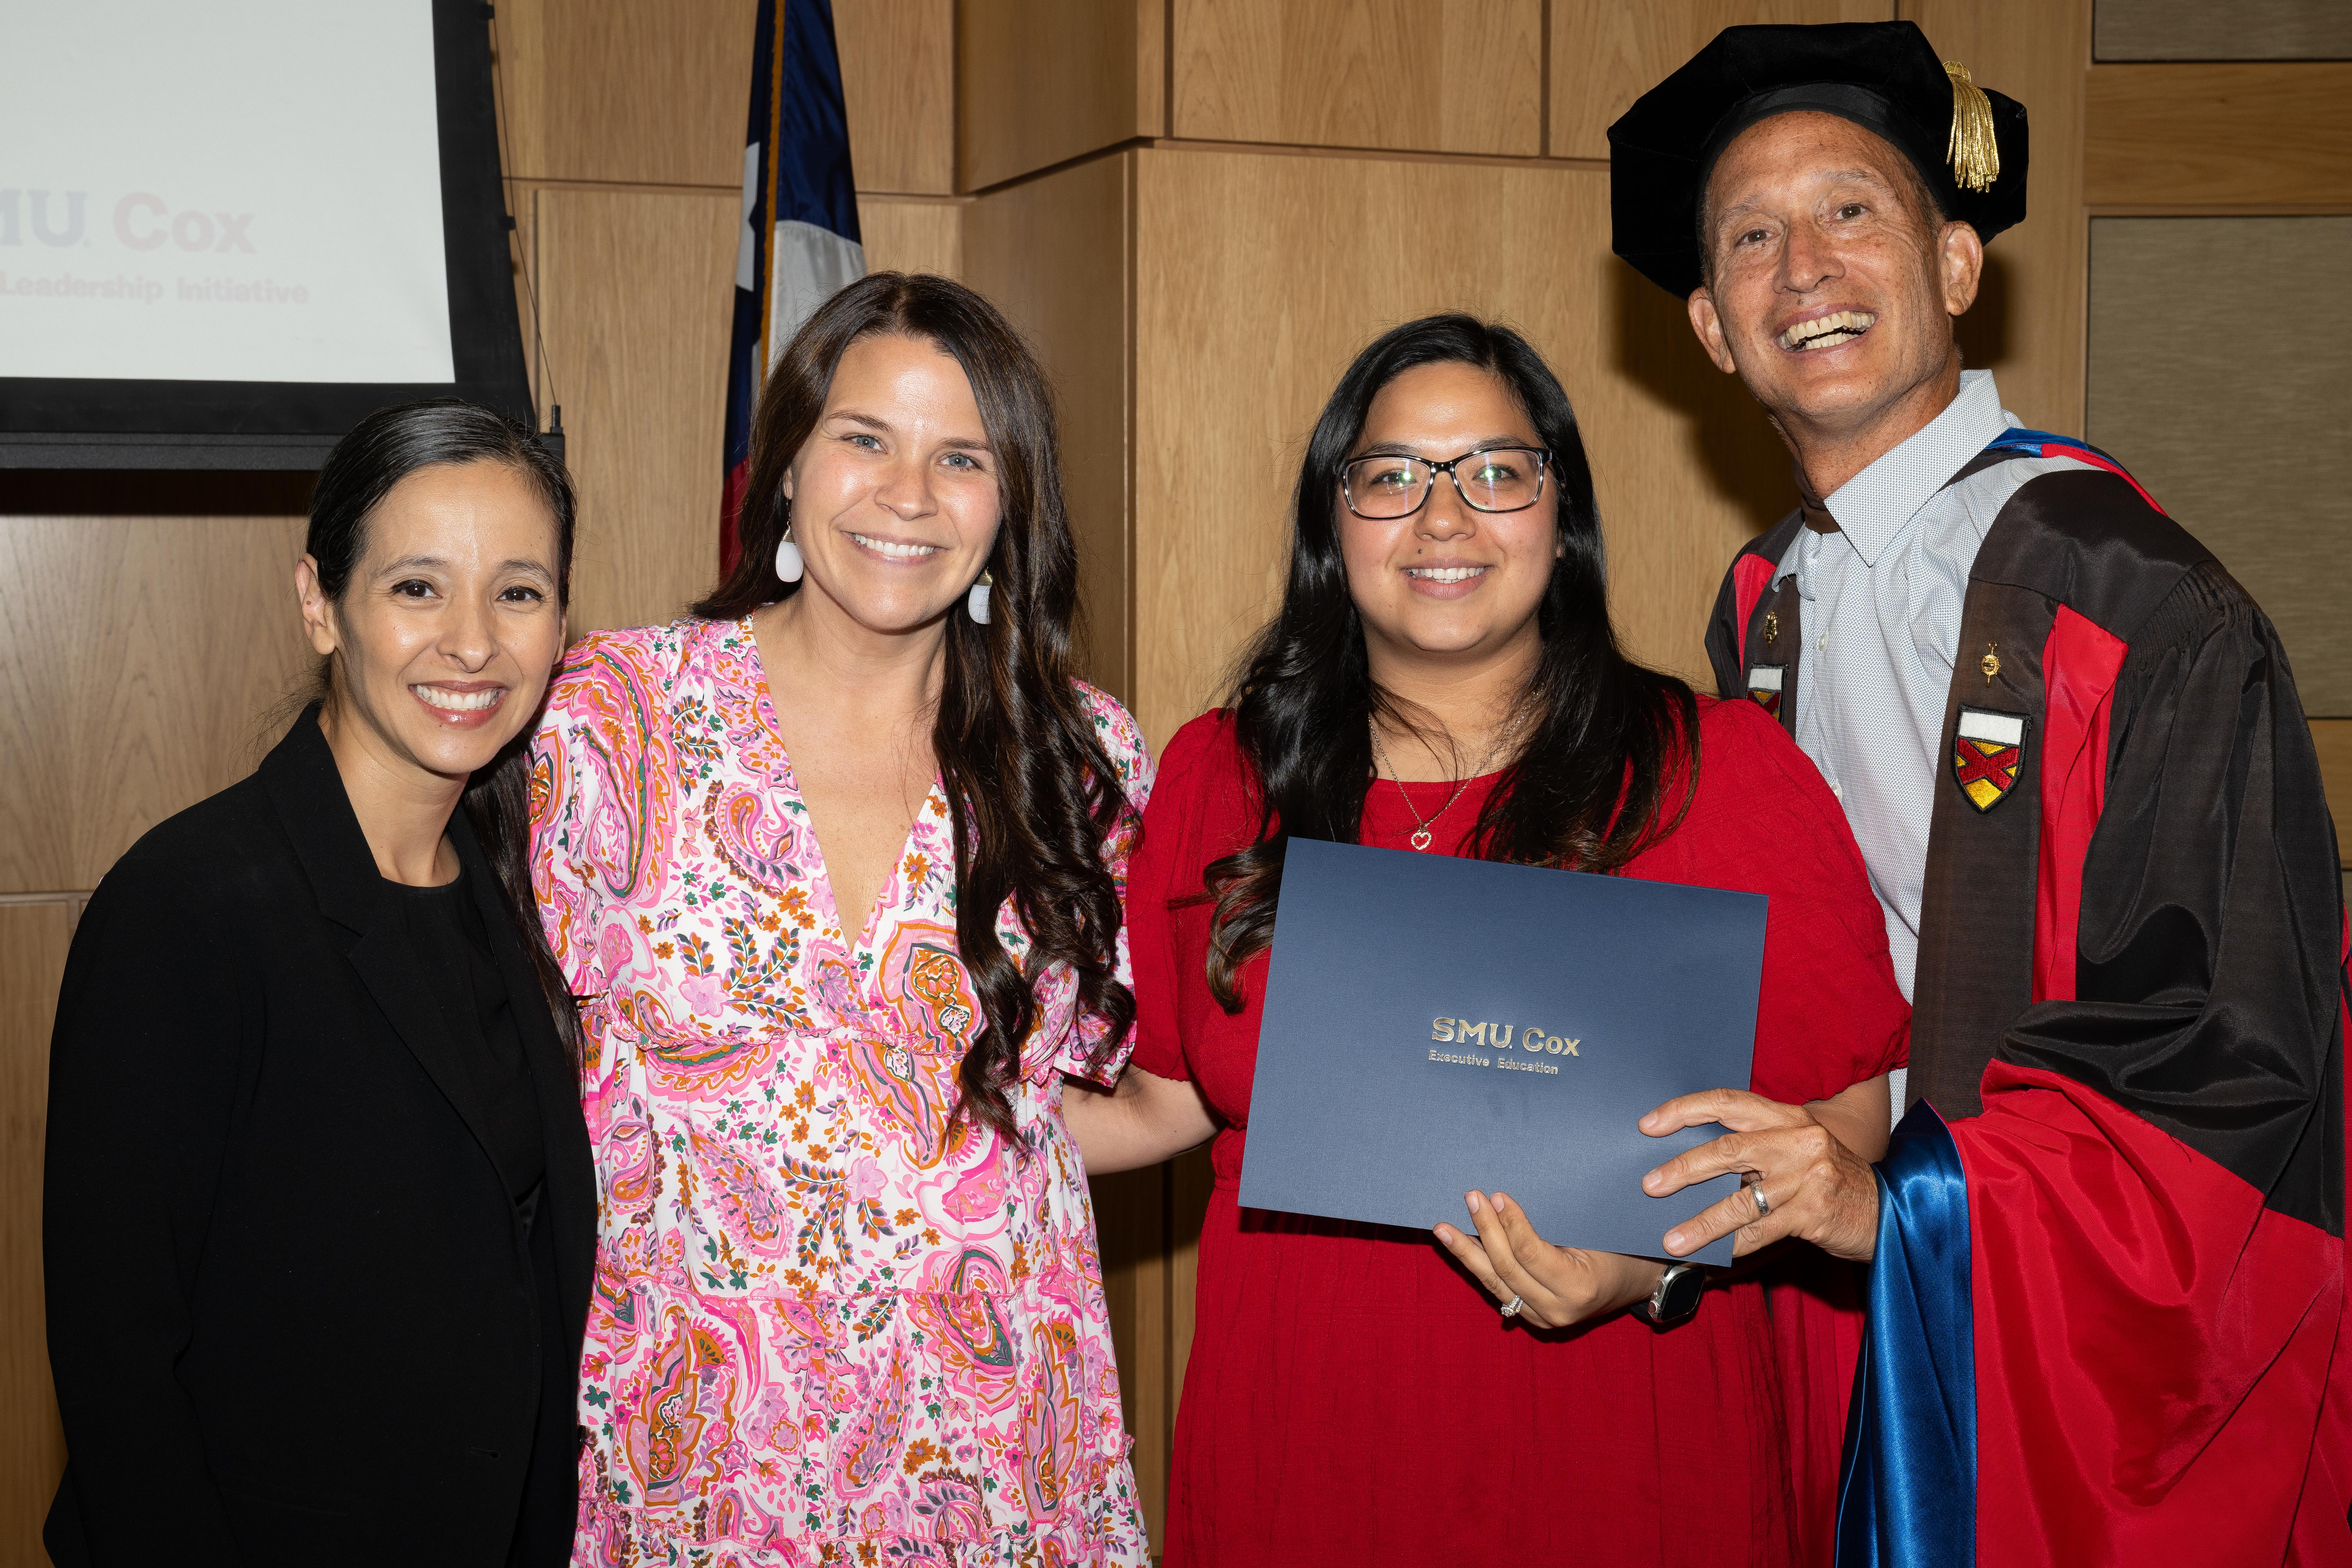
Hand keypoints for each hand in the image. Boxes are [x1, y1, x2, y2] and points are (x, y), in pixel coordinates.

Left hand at [1433, 1191, 1665, 1328]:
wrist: (1638, 1283)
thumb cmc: (1624, 1247)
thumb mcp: (1600, 1232)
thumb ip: (1561, 1223)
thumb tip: (1510, 1197)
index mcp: (1579, 1288)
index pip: (1531, 1254)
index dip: (1510, 1224)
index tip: (1495, 1195)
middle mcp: (1557, 1311)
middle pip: (1507, 1269)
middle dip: (1483, 1232)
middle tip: (1469, 1197)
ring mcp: (1542, 1319)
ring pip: (1496, 1284)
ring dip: (1467, 1253)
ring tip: (1442, 1229)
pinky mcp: (1532, 1318)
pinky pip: (1500, 1289)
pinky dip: (1479, 1266)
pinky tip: (1460, 1247)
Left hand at [1640, 1089, 1878, 1261]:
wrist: (1889, 1212)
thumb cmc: (1829, 1179)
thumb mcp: (1796, 1149)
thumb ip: (1754, 1146)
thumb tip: (1688, 1158)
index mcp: (1789, 1116)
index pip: (1727, 1102)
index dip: (1684, 1110)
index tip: (1648, 1125)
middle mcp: (1798, 1141)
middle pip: (1727, 1149)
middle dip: (1683, 1168)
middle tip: (1650, 1185)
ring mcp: (1807, 1178)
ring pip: (1739, 1201)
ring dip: (1700, 1222)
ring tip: (1670, 1238)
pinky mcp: (1813, 1214)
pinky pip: (1760, 1232)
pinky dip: (1733, 1246)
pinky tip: (1711, 1256)